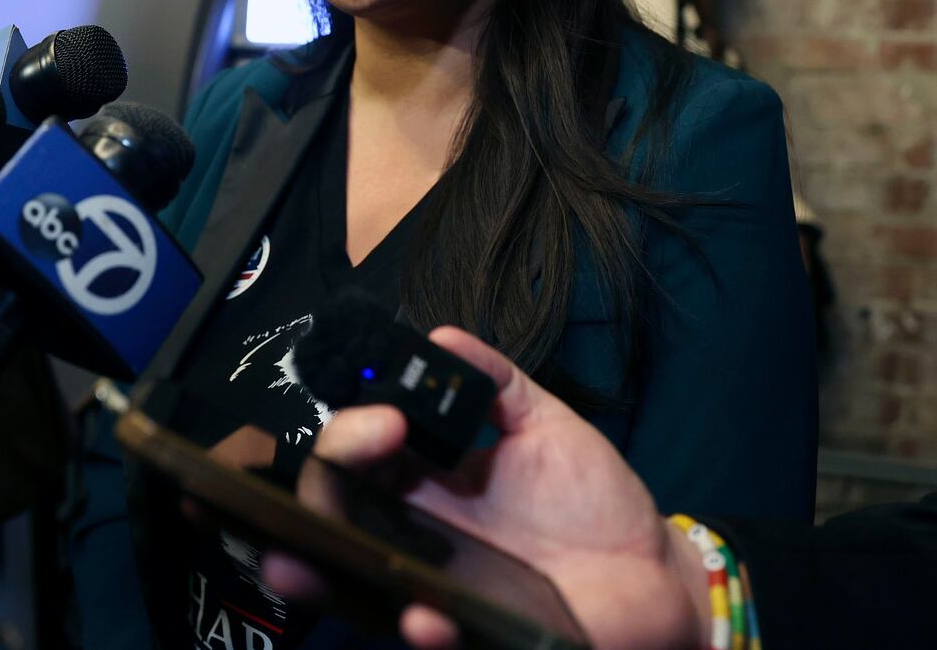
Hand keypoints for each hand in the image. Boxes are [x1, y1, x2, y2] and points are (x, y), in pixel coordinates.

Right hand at [260, 327, 708, 649]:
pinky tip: (423, 616)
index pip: (354, 454)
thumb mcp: (543, 425)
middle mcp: (417, 532)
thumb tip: (441, 337)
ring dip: (321, 571)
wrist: (653, 569)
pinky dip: (425, 630)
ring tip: (302, 560)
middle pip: (332, 511)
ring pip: (358, 581)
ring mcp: (440, 583)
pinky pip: (438, 637)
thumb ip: (496, 382)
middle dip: (319, 484)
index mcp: (424, 482)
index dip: (351, 431)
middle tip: (371, 452)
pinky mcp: (479, 630)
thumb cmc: (594, 499)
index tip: (392, 417)